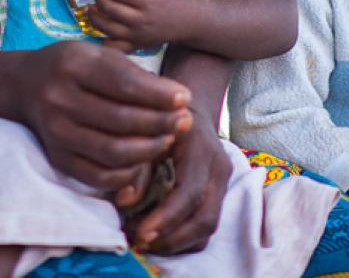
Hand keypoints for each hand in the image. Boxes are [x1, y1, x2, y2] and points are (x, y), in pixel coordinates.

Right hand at [16, 40, 191, 191]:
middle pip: (121, 120)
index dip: (158, 95)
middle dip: (160, 123)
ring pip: (113, 151)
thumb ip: (135, 74)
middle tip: (184, 122)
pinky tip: (143, 159)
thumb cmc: (75, 66)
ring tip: (168, 139)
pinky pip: (99, 175)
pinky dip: (127, 172)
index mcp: (73, 65)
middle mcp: (60, 98)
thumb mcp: (99, 55)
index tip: (185, 98)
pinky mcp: (57, 157)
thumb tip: (179, 98)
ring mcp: (56, 131)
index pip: (123, 84)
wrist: (26, 84)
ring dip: (149, 149)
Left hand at [84, 0, 193, 49]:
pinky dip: (104, 41)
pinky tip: (101, 30)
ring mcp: (137, 35)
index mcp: (147, 1)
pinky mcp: (137, 45)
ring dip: (94, 17)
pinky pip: (115, 48)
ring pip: (107, 28)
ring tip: (91, 7)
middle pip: (109, 9)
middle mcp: (140, 20)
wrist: (191, 22)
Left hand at [124, 108, 230, 254]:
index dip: (165, 219)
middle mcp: (218, 167)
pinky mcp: (221, 192)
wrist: (189, 105)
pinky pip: (206, 223)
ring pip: (208, 227)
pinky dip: (184, 237)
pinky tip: (160, 234)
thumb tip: (124, 202)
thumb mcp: (146, 134)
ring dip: (177, 242)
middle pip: (205, 218)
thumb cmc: (162, 118)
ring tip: (146, 241)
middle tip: (139, 242)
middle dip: (171, 238)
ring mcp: (224, 181)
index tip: (140, 234)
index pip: (189, 193)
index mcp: (200, 148)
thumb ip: (136, 168)